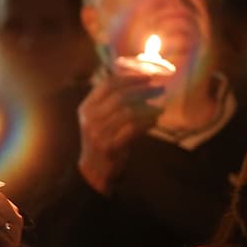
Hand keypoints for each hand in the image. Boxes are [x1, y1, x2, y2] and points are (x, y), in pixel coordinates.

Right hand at [76, 72, 165, 194]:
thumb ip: (111, 101)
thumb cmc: (101, 139)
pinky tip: (155, 120)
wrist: (94, 170)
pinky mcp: (109, 146)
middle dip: (143, 90)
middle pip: (120, 96)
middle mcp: (90, 118)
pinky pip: (133, 129)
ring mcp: (98, 133)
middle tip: (159, 89)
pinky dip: (147, 122)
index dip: (130, 78)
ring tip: (160, 107)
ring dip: (148, 107)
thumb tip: (139, 81)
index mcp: (86, 107)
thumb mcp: (99, 118)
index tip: (148, 77)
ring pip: (128, 112)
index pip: (108, 84)